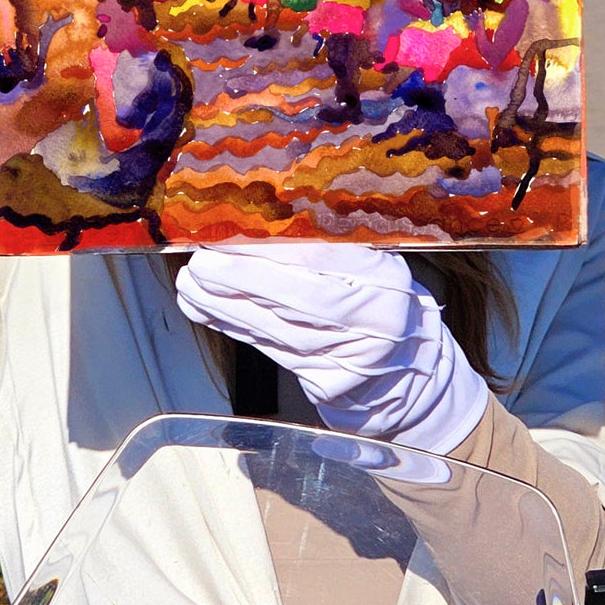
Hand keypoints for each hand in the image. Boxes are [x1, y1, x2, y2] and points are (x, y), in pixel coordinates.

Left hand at [176, 244, 487, 459]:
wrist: (414, 376)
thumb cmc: (389, 307)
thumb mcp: (379, 267)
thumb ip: (334, 249)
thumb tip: (266, 221)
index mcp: (387, 283)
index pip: (327, 263)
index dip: (277, 251)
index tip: (236, 235)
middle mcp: (371, 323)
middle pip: (297, 299)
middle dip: (242, 280)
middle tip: (200, 261)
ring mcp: (347, 358)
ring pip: (276, 328)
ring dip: (226, 306)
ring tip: (191, 284)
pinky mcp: (324, 383)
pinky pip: (269, 349)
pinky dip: (233, 327)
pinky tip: (205, 309)